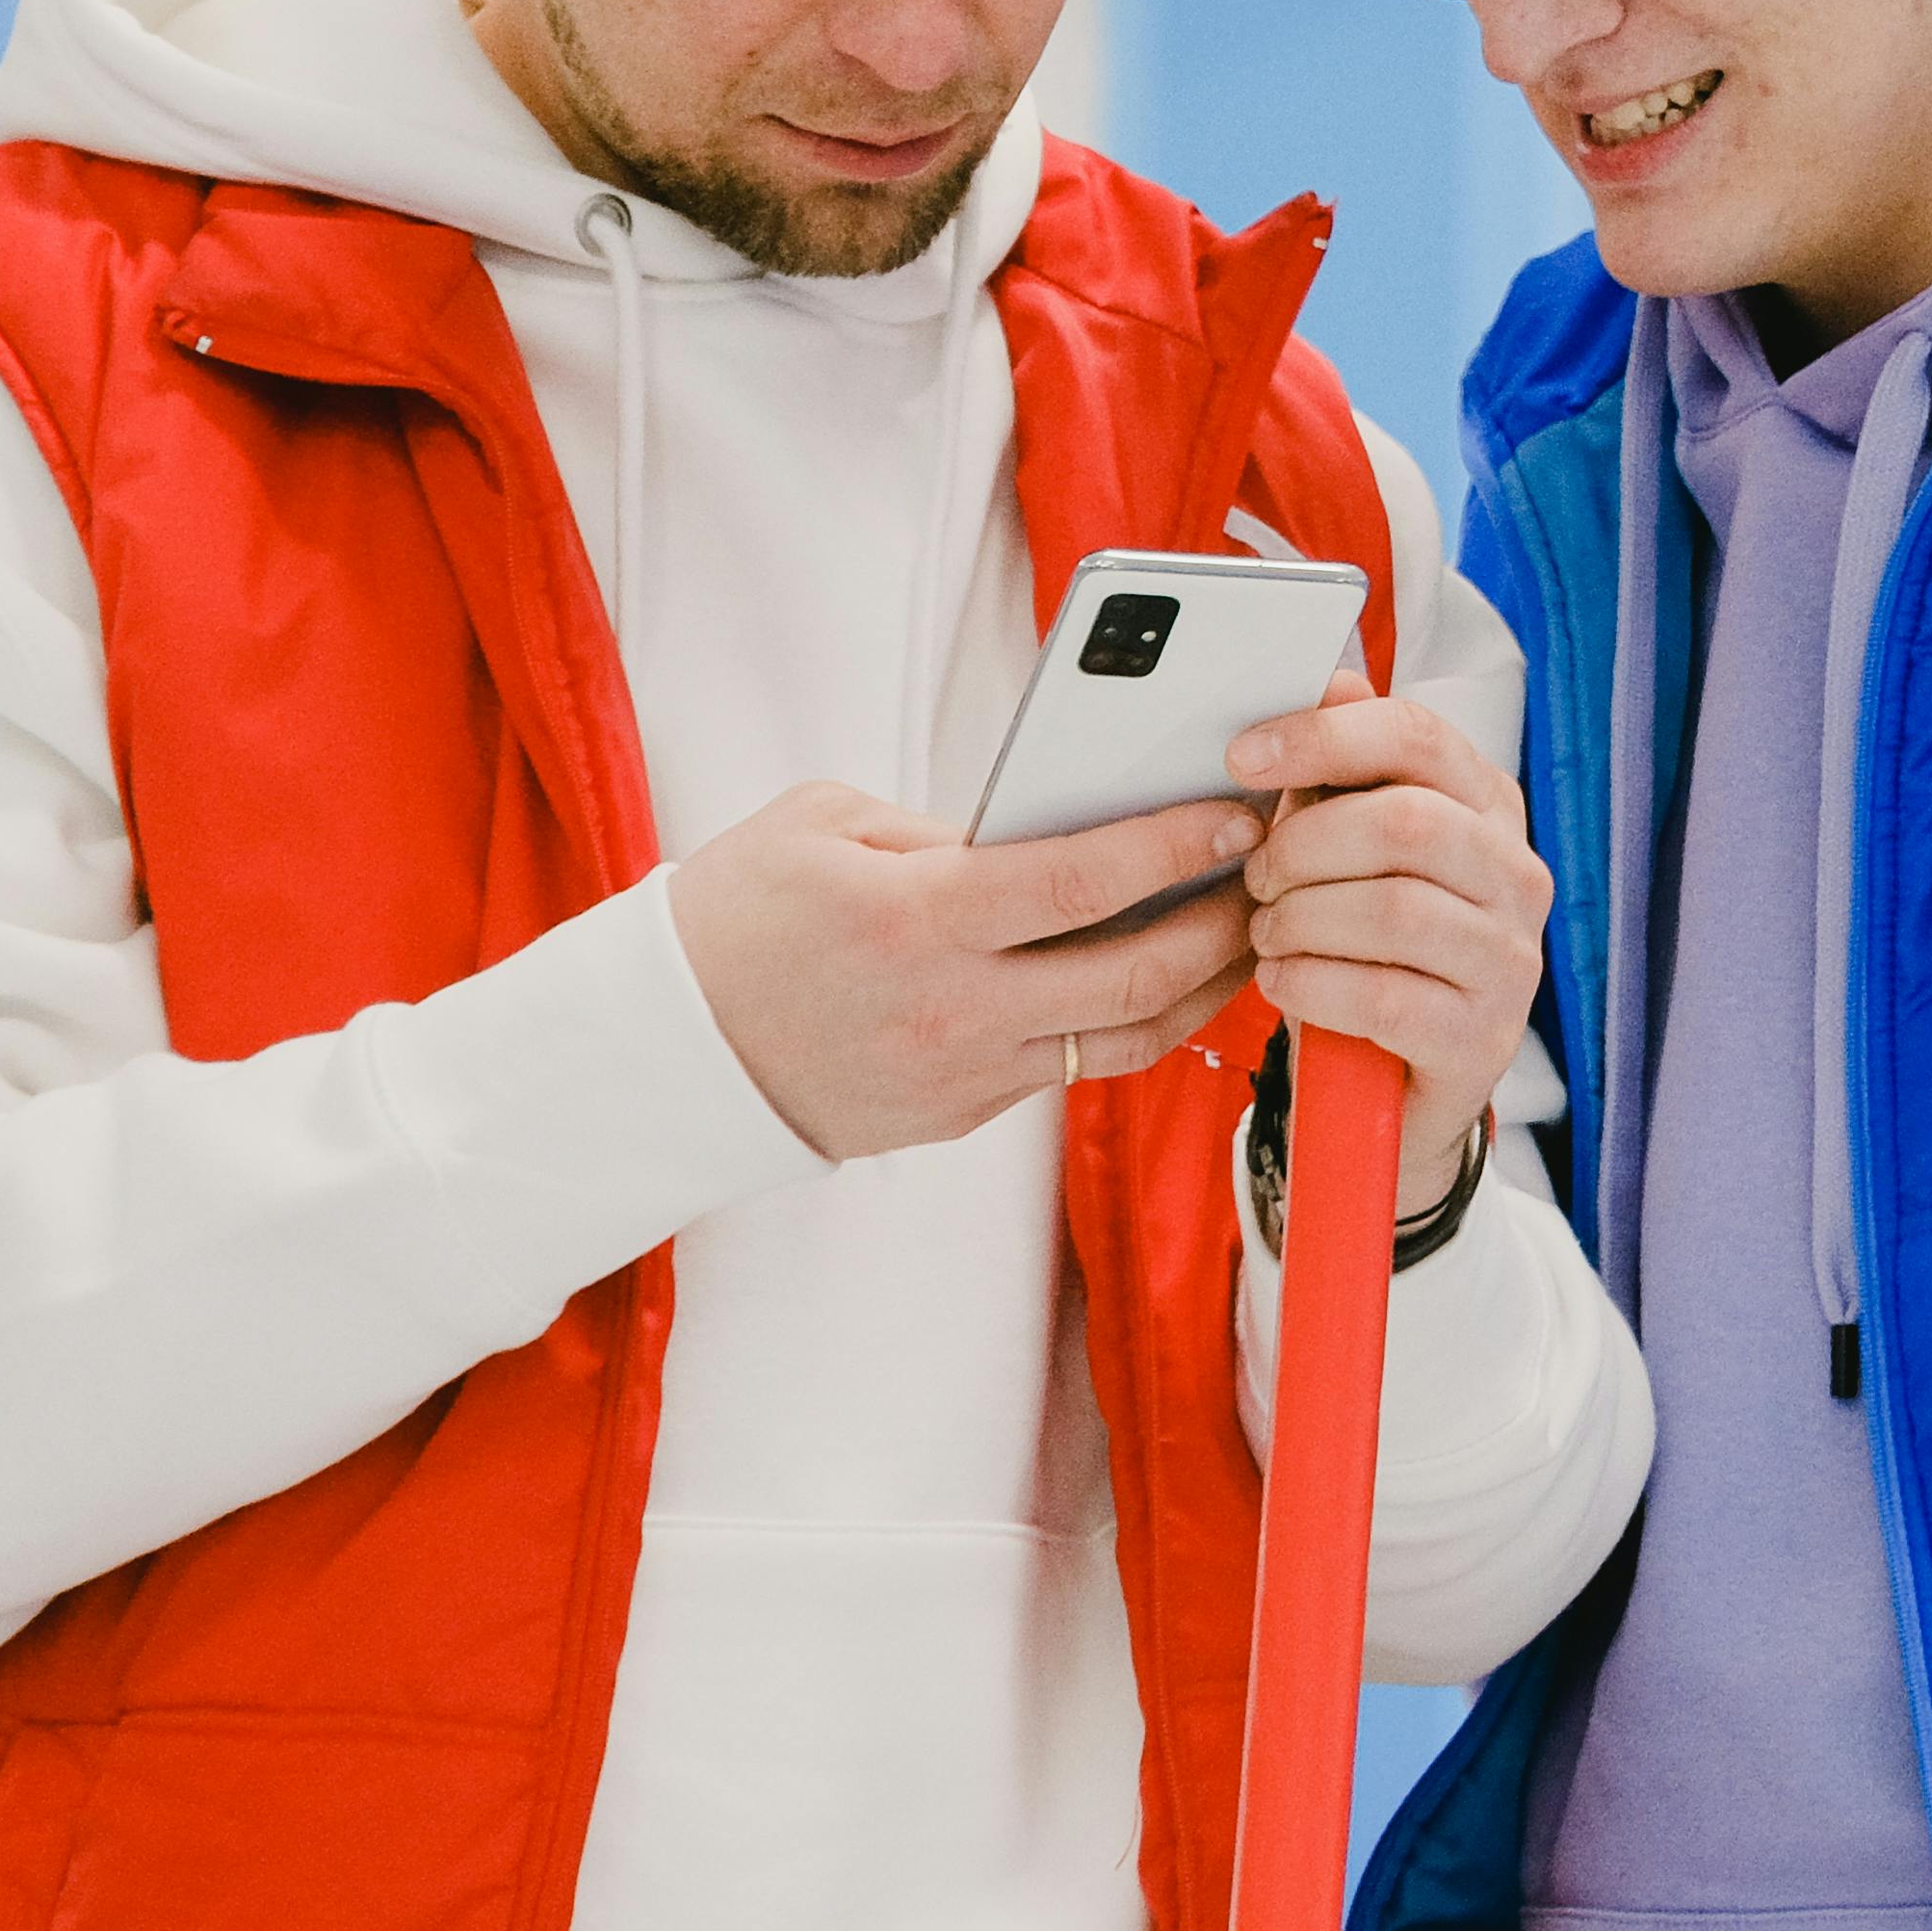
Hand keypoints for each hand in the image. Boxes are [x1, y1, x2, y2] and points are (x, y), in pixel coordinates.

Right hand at [667, 780, 1265, 1161]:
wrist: (661, 1052)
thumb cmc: (736, 914)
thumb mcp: (825, 824)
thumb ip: (944, 826)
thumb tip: (1051, 828)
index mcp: (913, 920)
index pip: (1080, 884)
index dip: (1173, 849)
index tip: (1235, 813)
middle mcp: (950, 1010)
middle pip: (1132, 979)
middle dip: (1220, 925)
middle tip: (1270, 874)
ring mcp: (959, 1076)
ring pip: (1122, 1039)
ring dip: (1199, 986)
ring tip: (1242, 927)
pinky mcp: (958, 1117)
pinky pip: (1069, 1066)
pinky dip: (1127, 1019)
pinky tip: (1159, 972)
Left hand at [1229, 670, 1550, 1221]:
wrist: (1391, 1086)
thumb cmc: (1364, 949)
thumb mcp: (1347, 854)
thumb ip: (1342, 773)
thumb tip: (1331, 681)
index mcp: (1487, 807)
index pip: (1418, 737)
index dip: (1324, 737)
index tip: (1242, 755)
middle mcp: (1517, 874)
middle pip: (1403, 822)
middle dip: (1303, 846)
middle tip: (1255, 877)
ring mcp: (1511, 958)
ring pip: (1393, 909)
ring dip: (1300, 920)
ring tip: (1267, 935)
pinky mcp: (1483, 1036)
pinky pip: (1385, 996)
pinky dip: (1311, 984)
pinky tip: (1282, 982)